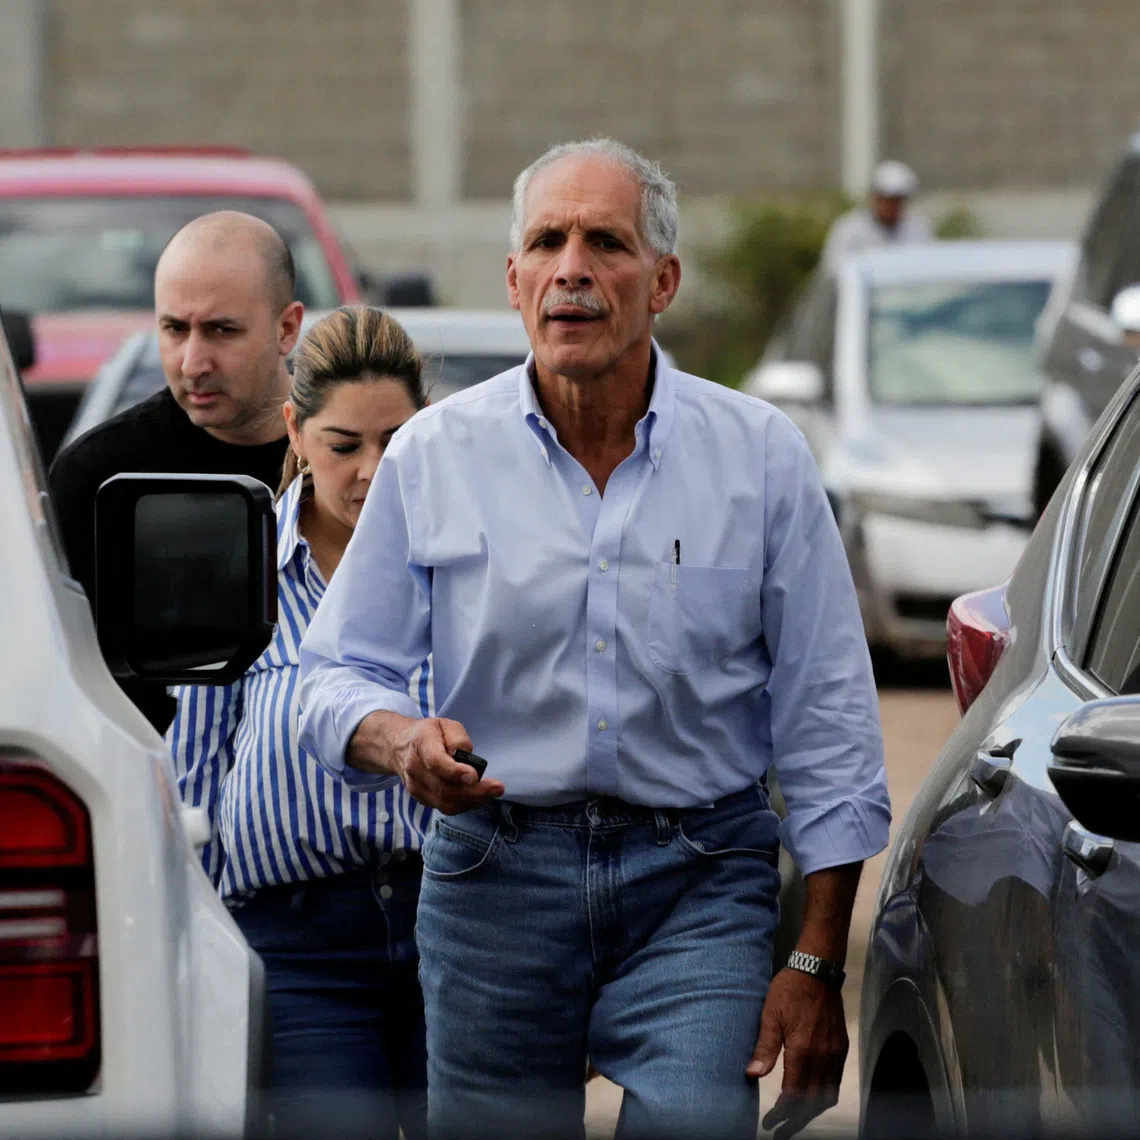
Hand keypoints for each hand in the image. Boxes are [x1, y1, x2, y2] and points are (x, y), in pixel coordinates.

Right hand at [349, 712, 504, 814]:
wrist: (399, 746)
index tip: (475, 777)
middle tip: (498, 788)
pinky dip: (464, 804)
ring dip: (472, 801)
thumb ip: (459, 739)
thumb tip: (468, 760)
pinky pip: (444, 807)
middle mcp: (415, 768)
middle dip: (474, 792)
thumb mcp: (446, 725)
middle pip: (444, 788)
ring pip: (445, 803)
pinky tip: (478, 796)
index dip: (455, 772)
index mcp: (421, 744)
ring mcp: (415, 786)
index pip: (436, 762)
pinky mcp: (421, 798)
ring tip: (491, 792)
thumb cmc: (430, 734)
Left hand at [748, 966, 847, 1139]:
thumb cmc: (789, 990)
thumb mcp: (770, 1015)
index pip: (794, 1094)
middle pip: (813, 1101)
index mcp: (802, 1049)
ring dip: (811, 1110)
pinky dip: (824, 1095)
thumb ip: (765, 1047)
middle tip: (782, 1129)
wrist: (817, 970)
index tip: (771, 1122)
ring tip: (795, 1116)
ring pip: (827, 1094)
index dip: (782, 1112)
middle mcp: (822, 1055)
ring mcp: (835, 1052)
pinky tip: (812, 1095)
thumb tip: (752, 1074)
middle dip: (796, 1119)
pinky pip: (836, 1080)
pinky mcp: (842, 1046)